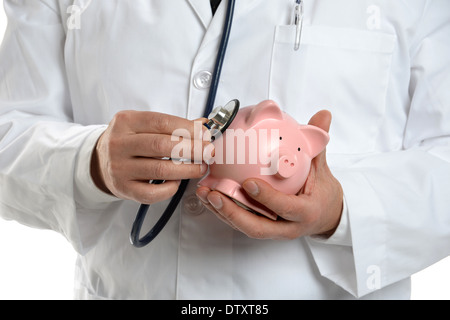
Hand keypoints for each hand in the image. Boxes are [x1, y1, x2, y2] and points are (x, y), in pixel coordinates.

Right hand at [91, 110, 210, 203]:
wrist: (100, 162)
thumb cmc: (130, 141)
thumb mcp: (144, 125)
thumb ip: (174, 125)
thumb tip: (204, 126)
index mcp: (126, 121)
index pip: (162, 122)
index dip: (188, 128)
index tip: (206, 134)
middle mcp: (119, 143)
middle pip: (162, 146)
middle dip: (192, 149)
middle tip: (209, 152)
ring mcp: (119, 168)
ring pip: (160, 170)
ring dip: (187, 169)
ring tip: (201, 167)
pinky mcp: (123, 189)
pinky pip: (153, 192)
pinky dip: (170, 188)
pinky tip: (178, 182)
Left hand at [196, 110, 342, 238]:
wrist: (325, 215)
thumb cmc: (322, 192)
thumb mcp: (322, 169)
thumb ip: (317, 145)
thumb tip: (323, 115)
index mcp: (305, 213)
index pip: (285, 208)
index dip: (267, 198)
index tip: (248, 183)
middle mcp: (287, 227)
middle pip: (256, 227)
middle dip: (232, 212)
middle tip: (214, 193)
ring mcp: (273, 230)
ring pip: (244, 227)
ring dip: (221, 212)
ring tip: (204, 193)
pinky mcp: (262, 227)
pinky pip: (240, 222)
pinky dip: (223, 211)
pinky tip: (209, 195)